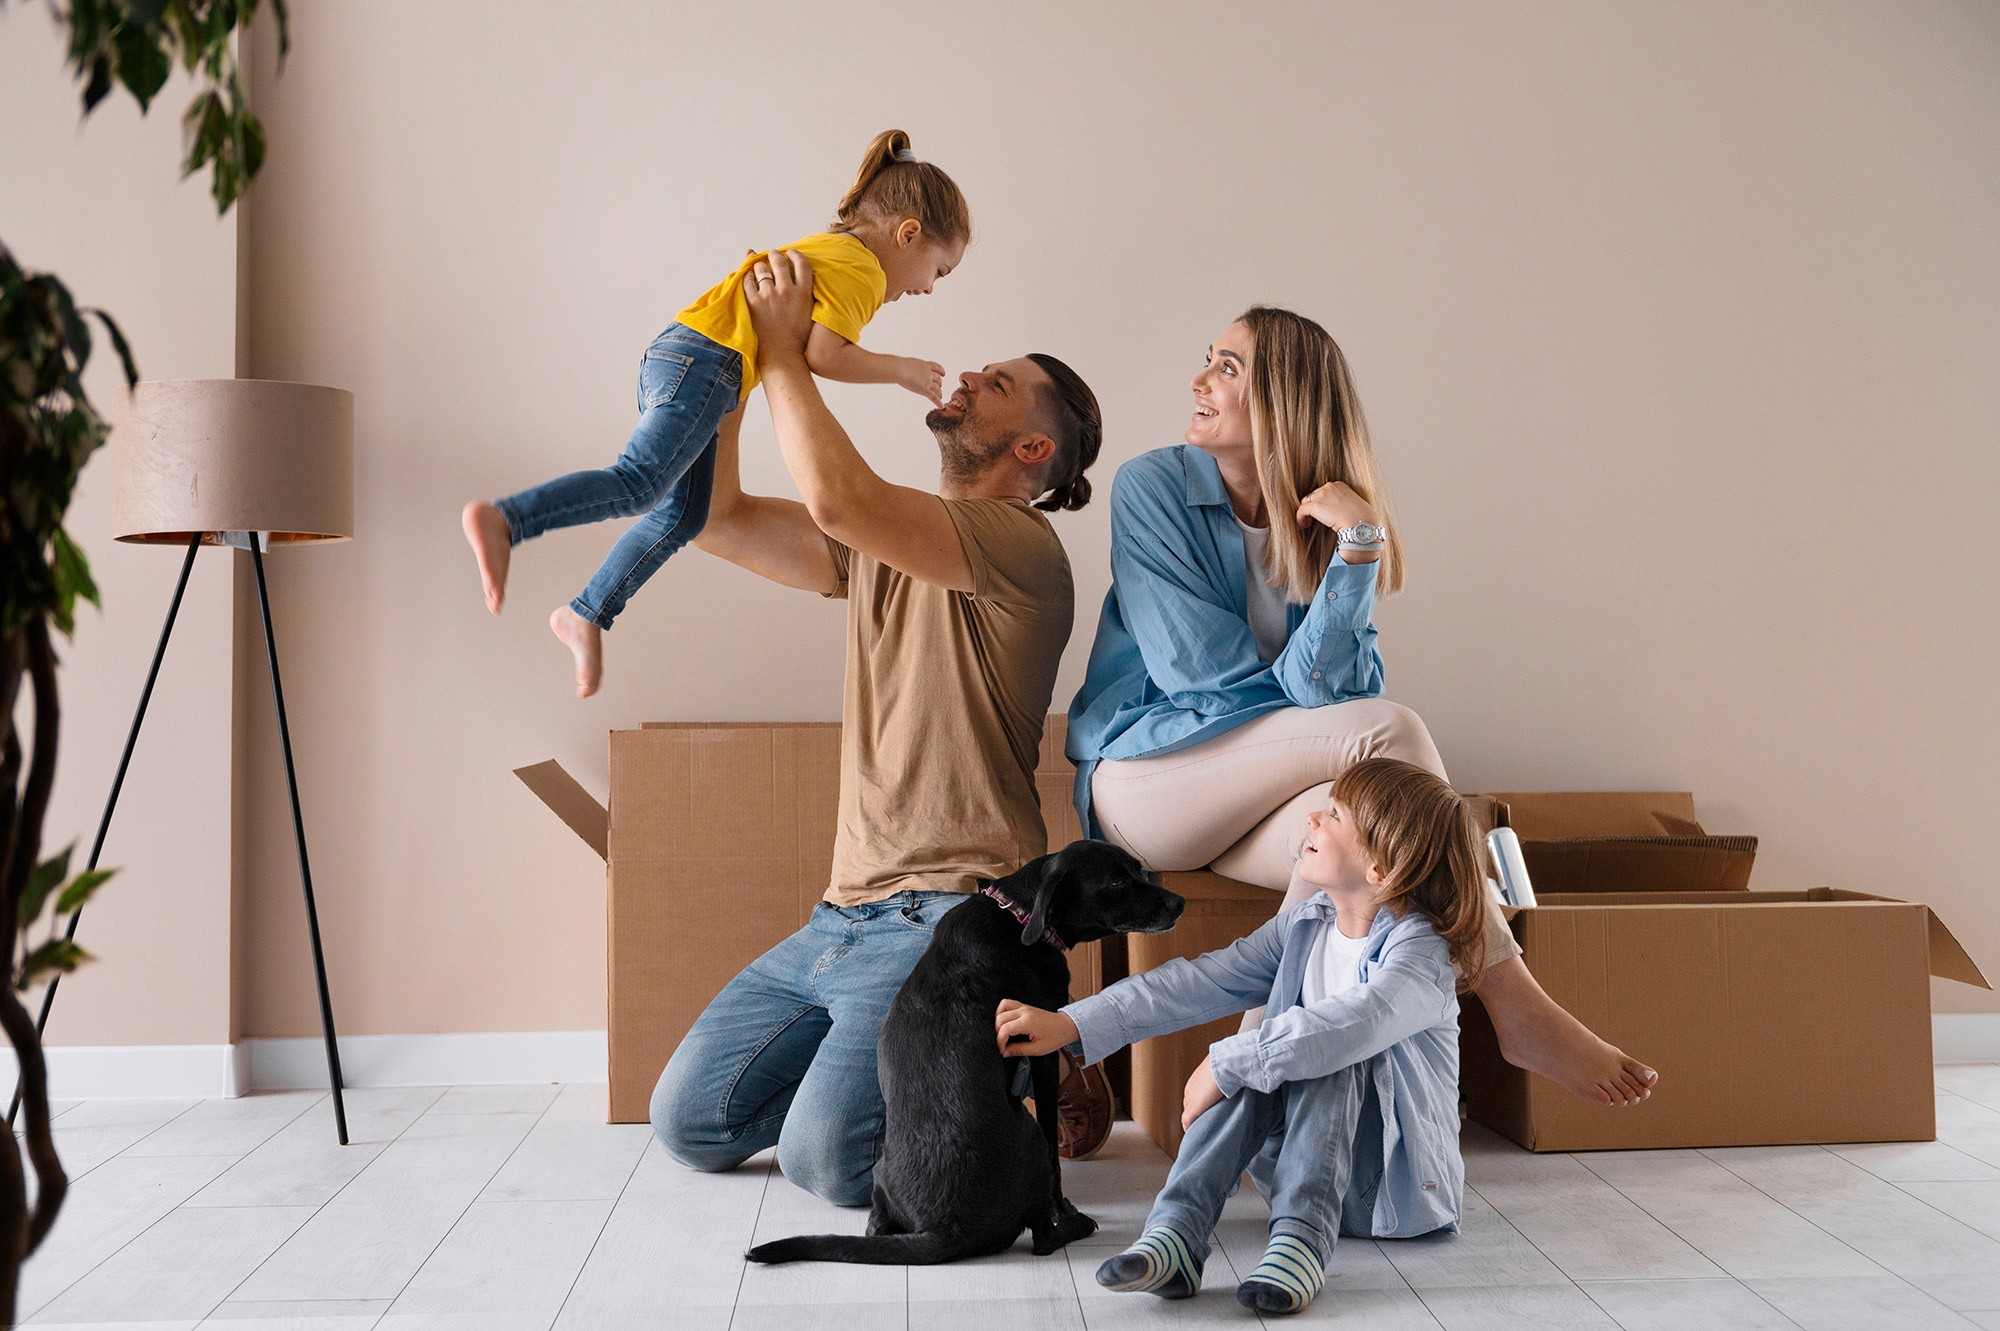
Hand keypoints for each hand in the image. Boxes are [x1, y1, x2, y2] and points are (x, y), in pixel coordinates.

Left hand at [742, 248, 814, 368]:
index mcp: (804, 293)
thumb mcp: (810, 312)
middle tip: (772, 254)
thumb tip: (799, 275)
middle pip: (779, 262)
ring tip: (759, 265)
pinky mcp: (753, 303)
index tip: (790, 252)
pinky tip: (748, 276)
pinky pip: (747, 281)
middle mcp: (787, 291)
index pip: (801, 263)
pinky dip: (747, 276)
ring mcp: (769, 296)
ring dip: (760, 264)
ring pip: (762, 269)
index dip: (795, 254)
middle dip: (774, 255)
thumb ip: (806, 292)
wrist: (783, 354)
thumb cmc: (798, 336)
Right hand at [898, 357, 945, 405]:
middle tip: (939, 387)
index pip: (936, 367)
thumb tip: (904, 369)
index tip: (943, 374)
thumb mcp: (908, 363)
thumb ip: (910, 367)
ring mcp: (927, 382)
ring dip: (939, 393)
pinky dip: (938, 402)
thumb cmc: (899, 365)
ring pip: (937, 389)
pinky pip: (933, 397)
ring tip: (940, 396)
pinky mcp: (924, 390)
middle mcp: (928, 373)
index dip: (941, 371)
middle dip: (939, 383)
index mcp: (924, 365)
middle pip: (938, 379)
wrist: (900, 369)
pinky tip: (941, 406)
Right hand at [995, 999, 1079, 1057]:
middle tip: (1003, 1044)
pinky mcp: (1025, 1006)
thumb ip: (1019, 1050)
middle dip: (997, 1033)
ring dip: (998, 1020)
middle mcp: (1024, 1011)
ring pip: (1002, 1006)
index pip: (1004, 1029)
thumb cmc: (1055, 1037)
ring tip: (1002, 1032)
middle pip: (1000, 1018)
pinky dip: (1003, 1012)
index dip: (1000, 1042)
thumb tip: (1005, 1052)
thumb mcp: (1038, 1049)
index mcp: (1027, 1022)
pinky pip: (1009, 1004)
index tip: (1003, 1051)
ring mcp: (1024, 1007)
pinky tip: (1006, 1023)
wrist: (1066, 1026)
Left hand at [1180, 1055, 1225, 1129]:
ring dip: (1196, 1123)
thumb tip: (1233, 1083)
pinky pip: (1187, 1123)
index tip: (1209, 1112)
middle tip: (1209, 1123)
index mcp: (1194, 1082)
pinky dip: (1191, 1130)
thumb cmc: (1227, 1065)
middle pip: (1190, 1107)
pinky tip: (1199, 1135)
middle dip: (1198, 1115)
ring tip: (1206, 1131)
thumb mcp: (1222, 1072)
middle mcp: (1189, 1091)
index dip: (1201, 1106)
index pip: (1194, 1098)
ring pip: (1188, 1116)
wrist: (1225, 1065)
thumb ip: (1222, 1080)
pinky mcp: (1192, 1110)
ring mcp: (1189, 1101)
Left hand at [1294, 480, 1378, 533]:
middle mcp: (1330, 486)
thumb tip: (1334, 513)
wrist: (1361, 524)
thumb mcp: (1352, 506)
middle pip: (1313, 496)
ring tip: (1308, 523)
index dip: (1320, 503)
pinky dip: (1300, 518)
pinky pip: (1302, 511)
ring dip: (1306, 513)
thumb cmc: (1360, 520)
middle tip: (1313, 519)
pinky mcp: (1316, 505)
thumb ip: (1341, 504)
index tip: (1322, 513)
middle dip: (1312, 507)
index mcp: (1340, 485)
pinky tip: (1303, 525)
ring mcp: (1322, 495)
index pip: (1323, 491)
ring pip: (1306, 503)